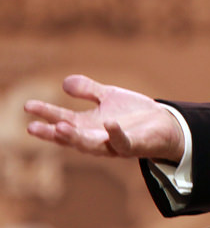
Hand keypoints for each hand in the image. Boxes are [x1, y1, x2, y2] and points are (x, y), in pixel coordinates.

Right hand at [24, 74, 184, 162]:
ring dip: (75, 138)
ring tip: (60, 127)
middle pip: (71, 138)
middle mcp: (97, 138)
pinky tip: (109, 122)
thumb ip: (88, 91)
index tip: (27, 106)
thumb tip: (64, 82)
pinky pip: (122, 143)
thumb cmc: (133, 114)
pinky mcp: (133, 145)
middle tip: (32, 128)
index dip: (45, 115)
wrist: (164, 124)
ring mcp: (113, 144)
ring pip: (91, 145)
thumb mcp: (108, 97)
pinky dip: (115, 134)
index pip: (62, 121)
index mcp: (88, 126)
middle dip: (52, 133)